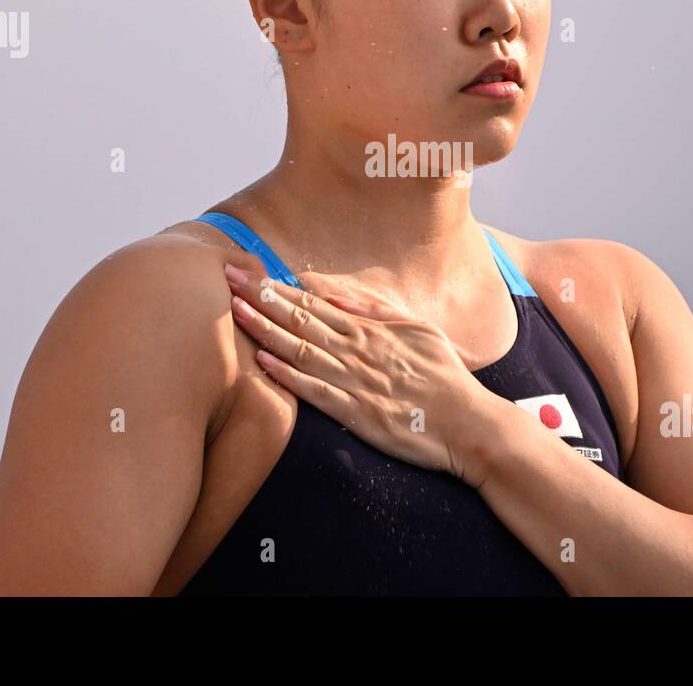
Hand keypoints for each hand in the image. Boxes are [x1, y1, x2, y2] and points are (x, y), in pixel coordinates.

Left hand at [222, 263, 497, 485]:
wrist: (466, 423)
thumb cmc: (442, 374)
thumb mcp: (414, 326)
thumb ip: (370, 305)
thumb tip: (324, 286)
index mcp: (369, 329)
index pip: (312, 303)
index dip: (276, 287)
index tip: (245, 270)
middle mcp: (358, 350)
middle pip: (300, 320)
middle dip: (261, 298)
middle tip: (226, 278)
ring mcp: (356, 382)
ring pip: (302, 350)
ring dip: (266, 330)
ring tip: (234, 312)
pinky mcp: (357, 414)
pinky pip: (316, 392)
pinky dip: (288, 376)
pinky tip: (263, 362)